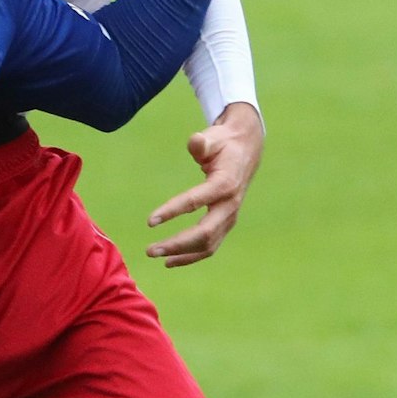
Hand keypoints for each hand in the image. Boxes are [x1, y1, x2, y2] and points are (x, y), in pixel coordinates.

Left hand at [147, 102, 262, 267]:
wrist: (246, 151)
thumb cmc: (223, 143)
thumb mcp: (213, 137)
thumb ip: (202, 142)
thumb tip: (195, 143)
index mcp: (225, 184)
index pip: (195, 202)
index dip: (172, 211)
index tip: (150, 221)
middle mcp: (230, 205)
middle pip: (204, 233)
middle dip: (177, 244)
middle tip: (150, 250)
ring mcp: (230, 217)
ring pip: (207, 245)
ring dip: (181, 254)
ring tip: (155, 254)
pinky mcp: (226, 224)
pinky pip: (210, 246)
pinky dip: (191, 256)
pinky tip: (171, 260)